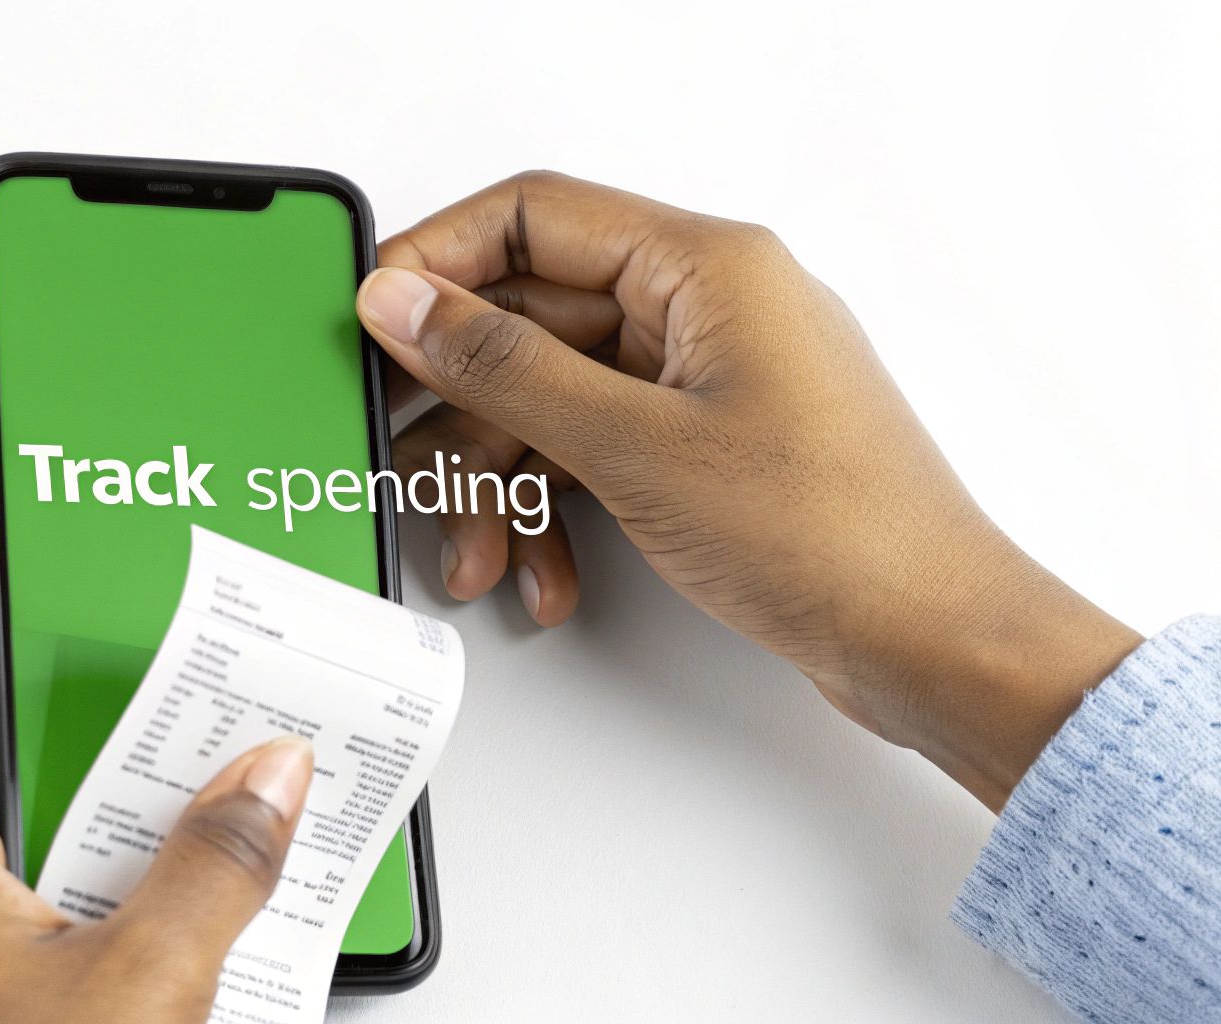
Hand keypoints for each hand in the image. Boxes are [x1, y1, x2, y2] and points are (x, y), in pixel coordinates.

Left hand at [0, 659, 313, 1023]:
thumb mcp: (137, 988)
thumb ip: (212, 868)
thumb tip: (264, 776)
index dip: (48, 665)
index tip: (131, 666)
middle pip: (4, 767)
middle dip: (108, 763)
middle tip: (190, 756)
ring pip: (21, 847)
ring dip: (109, 842)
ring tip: (192, 845)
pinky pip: (19, 916)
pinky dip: (87, 908)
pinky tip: (158, 937)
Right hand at [356, 171, 1140, 809]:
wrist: (934, 643)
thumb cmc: (833, 535)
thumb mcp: (633, 446)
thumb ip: (503, 366)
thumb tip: (407, 301)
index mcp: (706, 265)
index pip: (534, 216)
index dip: (439, 262)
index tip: (371, 320)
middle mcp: (708, 307)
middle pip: (534, 319)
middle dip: (465, 411)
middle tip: (405, 459)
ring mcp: (708, 379)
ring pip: (556, 399)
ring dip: (504, 484)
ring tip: (480, 558)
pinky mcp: (708, 447)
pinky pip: (597, 450)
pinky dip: (558, 511)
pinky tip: (545, 575)